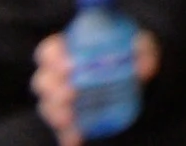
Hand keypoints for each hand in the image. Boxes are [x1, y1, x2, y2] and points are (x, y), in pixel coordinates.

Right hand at [35, 26, 156, 145]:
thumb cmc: (130, 57)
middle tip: (71, 93)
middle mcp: (57, 75)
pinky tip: (76, 139)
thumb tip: (144, 67)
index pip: (49, 51)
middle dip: (51, 88)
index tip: (69, 66)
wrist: (137, 81)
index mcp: (67, 51)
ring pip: (47, 105)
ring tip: (68, 117)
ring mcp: (59, 99)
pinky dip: (67, 134)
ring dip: (55, 111)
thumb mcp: (140, 49)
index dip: (52, 57)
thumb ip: (144, 51)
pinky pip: (62, 129)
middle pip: (42, 80)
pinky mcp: (67, 119)